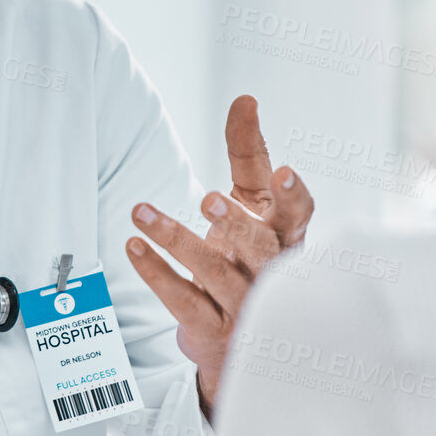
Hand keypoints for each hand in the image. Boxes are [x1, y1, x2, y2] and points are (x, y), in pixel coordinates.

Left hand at [124, 96, 312, 412]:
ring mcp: (244, 305)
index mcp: (287, 239)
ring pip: (213, 273)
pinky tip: (134, 247)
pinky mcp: (212, 328)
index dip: (294, 197)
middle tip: (208, 199)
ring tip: (141, 212)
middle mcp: (271, 274)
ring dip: (176, 240)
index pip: (300, 217)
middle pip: (260, 250)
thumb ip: (249, 154)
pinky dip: (157, 274)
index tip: (282, 173)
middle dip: (236, 224)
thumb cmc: (252, 254)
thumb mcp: (254, 203)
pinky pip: (183, 301)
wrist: (245, 335)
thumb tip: (245, 100)